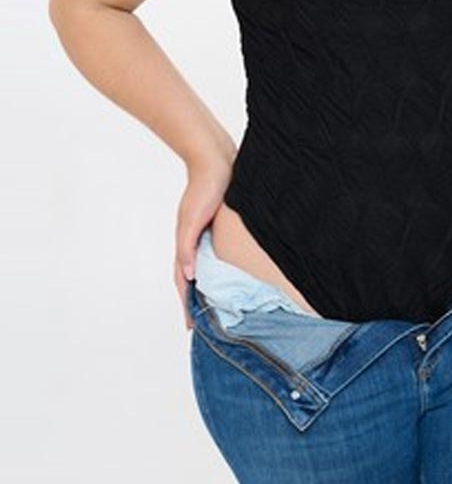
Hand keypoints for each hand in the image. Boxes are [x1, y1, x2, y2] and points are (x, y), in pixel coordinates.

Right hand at [173, 154, 234, 329]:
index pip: (184, 281)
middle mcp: (196, 240)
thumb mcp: (193, 219)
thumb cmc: (205, 186)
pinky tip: (234, 273)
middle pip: (195, 277)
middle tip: (207, 324)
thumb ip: (187, 246)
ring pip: (208, 266)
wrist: (216, 158)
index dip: (187, 304)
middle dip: (198, 300)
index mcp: (187, 242)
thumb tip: (188, 275)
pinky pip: (221, 252)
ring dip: (212, 285)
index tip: (191, 326)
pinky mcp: (220, 224)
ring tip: (221, 305)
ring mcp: (208, 232)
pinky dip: (223, 267)